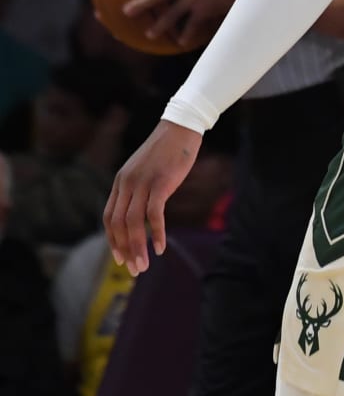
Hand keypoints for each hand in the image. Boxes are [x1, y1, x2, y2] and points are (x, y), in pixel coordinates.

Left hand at [104, 119, 201, 274]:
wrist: (181, 127)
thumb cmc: (167, 149)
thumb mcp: (145, 169)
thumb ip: (139, 188)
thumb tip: (141, 209)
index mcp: (121, 182)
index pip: (109, 218)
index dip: (113, 240)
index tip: (121, 258)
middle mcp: (127, 184)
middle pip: (119, 224)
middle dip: (125, 249)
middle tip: (135, 269)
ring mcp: (143, 183)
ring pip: (134, 223)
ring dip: (138, 247)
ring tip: (145, 264)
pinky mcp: (161, 183)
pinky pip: (154, 214)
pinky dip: (157, 233)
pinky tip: (161, 247)